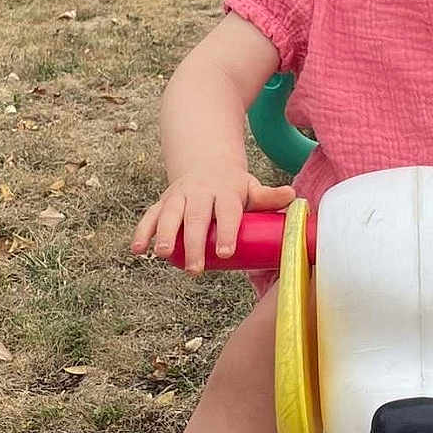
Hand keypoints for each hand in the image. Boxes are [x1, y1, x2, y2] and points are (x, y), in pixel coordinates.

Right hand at [131, 167, 295, 273]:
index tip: (226, 254)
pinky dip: (141, 231)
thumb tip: (295, 198)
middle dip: (194, 243)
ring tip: (163, 255)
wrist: (205, 163)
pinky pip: (149, 216)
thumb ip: (269, 197)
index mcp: (225, 191)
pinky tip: (136, 249)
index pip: (227, 212)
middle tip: (195, 269)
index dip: (227, 231)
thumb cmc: (233, 186)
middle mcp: (200, 193)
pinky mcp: (163, 202)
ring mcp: (179, 196)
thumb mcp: (252, 188)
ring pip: (169, 215)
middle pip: (196, 218)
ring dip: (164, 234)